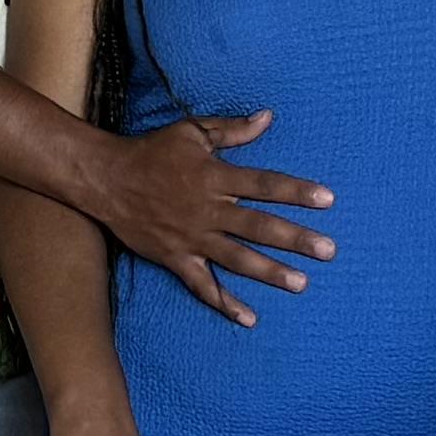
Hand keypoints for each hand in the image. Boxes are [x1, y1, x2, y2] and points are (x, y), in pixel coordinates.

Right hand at [82, 109, 334, 322]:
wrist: (106, 179)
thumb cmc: (152, 151)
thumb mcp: (192, 131)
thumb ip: (232, 129)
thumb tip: (268, 118)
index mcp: (215, 177)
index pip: (264, 185)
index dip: (297, 192)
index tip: (328, 200)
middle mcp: (208, 210)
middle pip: (258, 226)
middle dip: (295, 239)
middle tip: (329, 250)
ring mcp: (192, 238)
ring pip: (237, 259)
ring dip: (270, 272)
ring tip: (301, 283)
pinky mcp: (176, 259)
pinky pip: (202, 286)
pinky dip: (224, 303)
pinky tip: (249, 318)